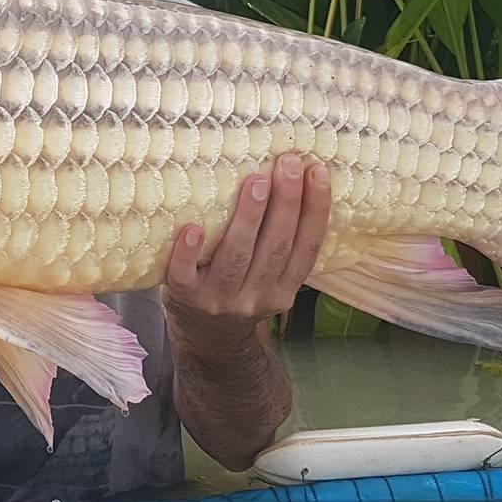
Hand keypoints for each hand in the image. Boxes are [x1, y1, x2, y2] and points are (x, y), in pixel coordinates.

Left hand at [163, 154, 330, 334]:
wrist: (205, 338)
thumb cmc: (239, 288)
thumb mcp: (270, 277)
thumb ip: (278, 241)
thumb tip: (294, 175)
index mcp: (284, 289)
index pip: (306, 248)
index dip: (316, 211)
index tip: (317, 171)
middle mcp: (256, 296)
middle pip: (275, 247)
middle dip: (286, 202)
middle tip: (288, 163)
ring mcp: (220, 299)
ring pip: (237, 257)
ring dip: (249, 217)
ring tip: (256, 181)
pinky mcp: (185, 297)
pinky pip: (185, 275)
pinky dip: (188, 252)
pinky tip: (193, 227)